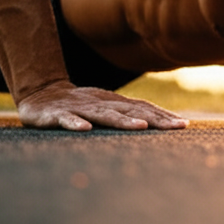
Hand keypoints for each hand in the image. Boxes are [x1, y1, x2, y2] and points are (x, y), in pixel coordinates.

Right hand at [17, 81, 188, 130]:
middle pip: (130, 110)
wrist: (40, 93)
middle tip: (176, 126)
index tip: (183, 125)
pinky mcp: (55, 114)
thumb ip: (126, 114)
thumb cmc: (79, 104)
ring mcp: (78, 107)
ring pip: (103, 114)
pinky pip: (66, 119)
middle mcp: (99, 102)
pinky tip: (85, 129)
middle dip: (154, 118)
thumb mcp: (104, 107)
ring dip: (122, 120)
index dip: (162, 115)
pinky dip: (75, 123)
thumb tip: (158, 123)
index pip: (142, 107)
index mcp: (112, 102)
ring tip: (141, 127)